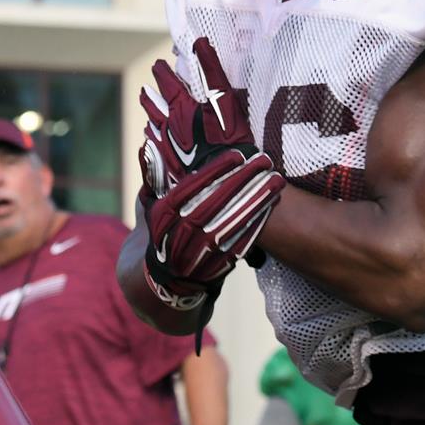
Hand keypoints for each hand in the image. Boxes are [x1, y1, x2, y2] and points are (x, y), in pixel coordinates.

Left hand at [140, 37, 259, 196]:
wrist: (223, 180)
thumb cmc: (229, 139)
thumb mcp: (226, 101)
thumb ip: (213, 71)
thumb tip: (200, 42)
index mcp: (182, 107)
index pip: (167, 83)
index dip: (163, 72)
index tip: (158, 64)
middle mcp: (169, 125)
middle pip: (153, 105)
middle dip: (150, 95)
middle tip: (145, 89)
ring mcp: (165, 145)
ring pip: (152, 125)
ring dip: (151, 116)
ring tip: (149, 113)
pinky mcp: (167, 164)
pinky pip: (153, 147)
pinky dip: (152, 138)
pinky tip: (152, 139)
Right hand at [144, 150, 284, 292]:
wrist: (166, 276)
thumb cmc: (163, 228)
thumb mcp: (150, 203)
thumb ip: (152, 176)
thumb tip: (147, 147)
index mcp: (161, 216)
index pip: (189, 189)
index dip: (214, 172)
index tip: (238, 155)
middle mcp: (176, 237)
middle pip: (212, 205)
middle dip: (240, 182)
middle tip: (265, 162)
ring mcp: (196, 256)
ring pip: (228, 226)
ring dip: (254, 203)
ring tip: (276, 182)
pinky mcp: (215, 270)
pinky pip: (238, 246)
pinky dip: (255, 227)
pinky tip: (271, 207)